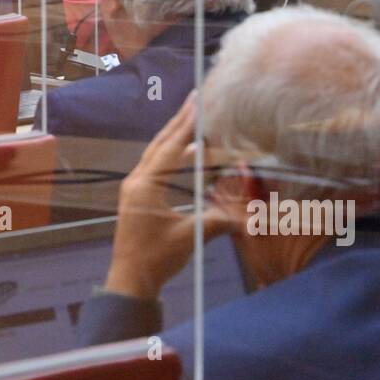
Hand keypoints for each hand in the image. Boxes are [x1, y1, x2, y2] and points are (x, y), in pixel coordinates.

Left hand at [103, 96, 233, 300]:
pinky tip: (186, 153)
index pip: (171, 148)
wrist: (130, 280)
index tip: (197, 102)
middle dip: (179, 122)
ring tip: (193, 120)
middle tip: (194, 99)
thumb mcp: (189, 236)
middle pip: (161, 144)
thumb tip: (250, 214)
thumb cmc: (156, 258)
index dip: (187, 125)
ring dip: (175, 137)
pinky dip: (171, 155)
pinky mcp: (137, 196)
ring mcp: (134, 188)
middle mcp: (137, 180)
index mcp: (146, 185)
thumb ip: (218, 220)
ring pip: (156, 154)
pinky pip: (155, 167)